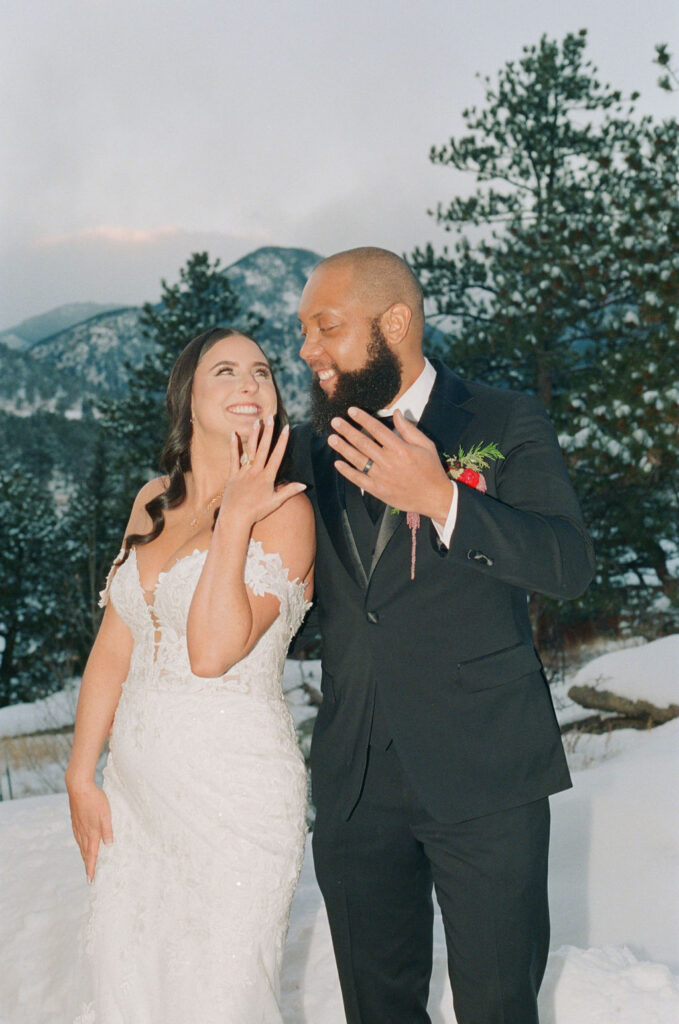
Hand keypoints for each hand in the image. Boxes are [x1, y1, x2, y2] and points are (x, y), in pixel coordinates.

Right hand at [67, 780, 112, 881]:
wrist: (78, 786)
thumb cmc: (94, 799)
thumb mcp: (105, 814)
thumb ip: (107, 830)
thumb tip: (109, 845)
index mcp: (91, 832)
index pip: (92, 854)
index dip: (91, 867)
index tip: (90, 880)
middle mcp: (83, 832)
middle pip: (85, 852)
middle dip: (88, 864)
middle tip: (89, 875)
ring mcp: (77, 826)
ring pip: (81, 844)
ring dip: (84, 855)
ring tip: (87, 862)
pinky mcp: (75, 820)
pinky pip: (78, 836)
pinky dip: (81, 844)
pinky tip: (82, 842)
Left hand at [220, 419, 305, 526]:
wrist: (236, 517)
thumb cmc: (257, 512)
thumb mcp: (275, 502)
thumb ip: (289, 491)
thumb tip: (304, 484)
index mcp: (267, 477)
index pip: (277, 455)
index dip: (283, 441)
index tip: (286, 428)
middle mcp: (256, 472)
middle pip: (264, 448)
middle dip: (268, 432)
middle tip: (271, 417)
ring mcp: (244, 472)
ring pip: (250, 450)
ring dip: (254, 435)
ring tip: (257, 421)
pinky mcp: (232, 475)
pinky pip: (233, 458)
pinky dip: (233, 446)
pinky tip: (233, 434)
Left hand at [328, 407, 453, 523]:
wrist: (434, 497)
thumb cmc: (431, 470)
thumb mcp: (426, 445)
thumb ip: (409, 429)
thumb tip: (396, 413)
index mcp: (400, 448)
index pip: (376, 429)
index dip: (363, 419)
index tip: (351, 411)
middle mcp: (388, 461)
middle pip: (363, 442)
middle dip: (347, 430)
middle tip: (335, 422)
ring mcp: (381, 476)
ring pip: (357, 459)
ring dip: (343, 448)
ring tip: (331, 438)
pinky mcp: (377, 490)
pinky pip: (358, 479)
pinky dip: (347, 471)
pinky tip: (337, 463)